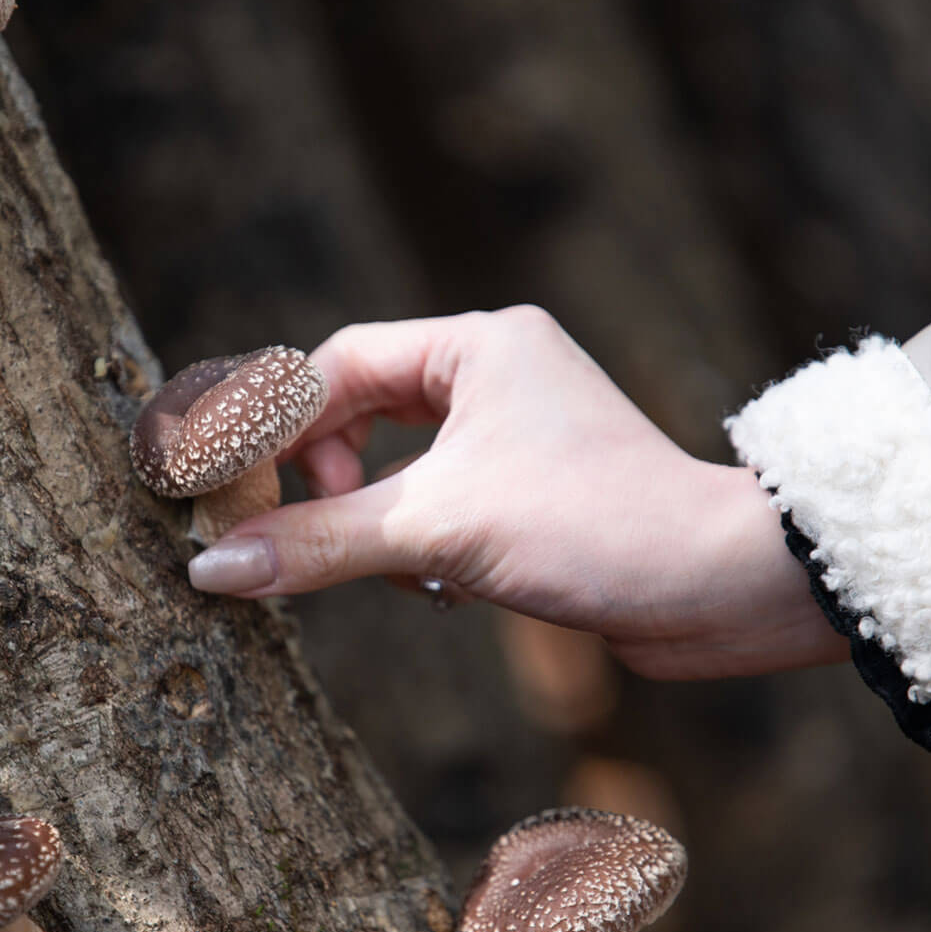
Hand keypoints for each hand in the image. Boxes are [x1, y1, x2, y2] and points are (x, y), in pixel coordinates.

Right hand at [187, 306, 842, 678]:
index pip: (338, 364)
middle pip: (363, 409)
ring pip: (401, 464)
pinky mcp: (532, 487)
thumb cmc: (594, 528)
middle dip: (334, 480)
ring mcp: (517, 429)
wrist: (718, 588)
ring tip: (412, 570)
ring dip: (382, 522)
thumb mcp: (437, 531)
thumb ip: (316, 543)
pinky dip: (424, 544)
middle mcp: (498, 370)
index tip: (238, 490)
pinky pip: (439, 501)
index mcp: (478, 343)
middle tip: (314, 533)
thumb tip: (212, 567)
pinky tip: (451, 587)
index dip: (278, 427)